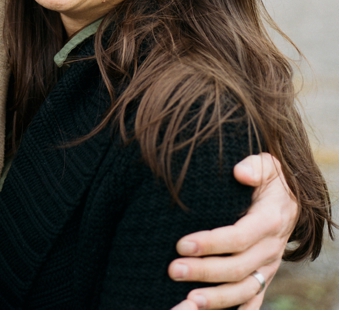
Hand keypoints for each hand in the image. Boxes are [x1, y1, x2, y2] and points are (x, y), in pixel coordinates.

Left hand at [168, 153, 295, 309]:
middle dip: (204, 271)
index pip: (239, 237)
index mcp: (270, 221)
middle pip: (237, 268)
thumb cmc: (269, 180)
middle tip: (173, 270)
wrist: (289, 200)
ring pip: (244, 290)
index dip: (211, 243)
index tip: (181, 244)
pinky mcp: (262, 277)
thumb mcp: (269, 166)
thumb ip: (255, 167)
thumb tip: (240, 172)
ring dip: (216, 299)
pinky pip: (251, 300)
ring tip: (188, 304)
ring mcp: (267, 267)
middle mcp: (270, 249)